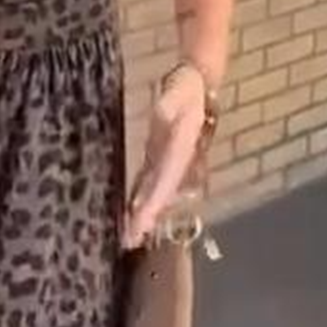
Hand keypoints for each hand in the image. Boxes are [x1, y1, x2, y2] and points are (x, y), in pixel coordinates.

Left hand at [122, 64, 207, 249]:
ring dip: (144, 213)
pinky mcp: (162, 156)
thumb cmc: (187, 88)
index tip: (141, 221)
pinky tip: (130, 209)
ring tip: (129, 235)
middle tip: (130, 242)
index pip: (165, 180)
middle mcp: (179, 162)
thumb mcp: (178, 90)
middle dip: (147, 218)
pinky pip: (151, 181)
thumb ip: (169, 103)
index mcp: (183, 149)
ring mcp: (171, 161)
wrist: (197, 85)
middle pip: (161, 194)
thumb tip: (160, 112)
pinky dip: (141, 197)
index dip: (153, 202)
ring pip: (156, 192)